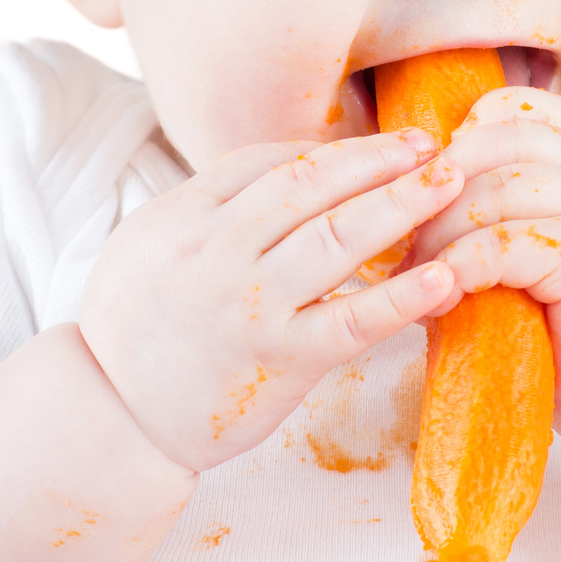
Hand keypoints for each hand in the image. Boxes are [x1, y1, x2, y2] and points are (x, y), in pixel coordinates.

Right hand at [77, 129, 471, 472]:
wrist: (110, 418)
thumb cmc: (131, 332)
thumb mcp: (148, 244)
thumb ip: (205, 207)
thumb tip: (272, 173)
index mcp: (187, 214)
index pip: (271, 162)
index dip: (333, 151)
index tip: (379, 147)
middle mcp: (220, 249)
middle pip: (313, 184)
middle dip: (379, 158)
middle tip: (432, 144)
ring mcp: (253, 303)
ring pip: (339, 236)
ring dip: (402, 203)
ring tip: (450, 183)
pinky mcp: (281, 358)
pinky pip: (354, 320)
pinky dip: (402, 296)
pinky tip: (444, 276)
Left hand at [411, 88, 560, 443]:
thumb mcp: (536, 259)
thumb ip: (498, 220)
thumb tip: (408, 207)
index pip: (515, 114)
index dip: (460, 143)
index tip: (425, 195)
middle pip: (497, 143)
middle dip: (436, 189)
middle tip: (402, 239)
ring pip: (495, 191)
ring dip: (440, 233)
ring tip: (414, 275)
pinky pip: (504, 243)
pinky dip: (460, 267)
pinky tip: (442, 299)